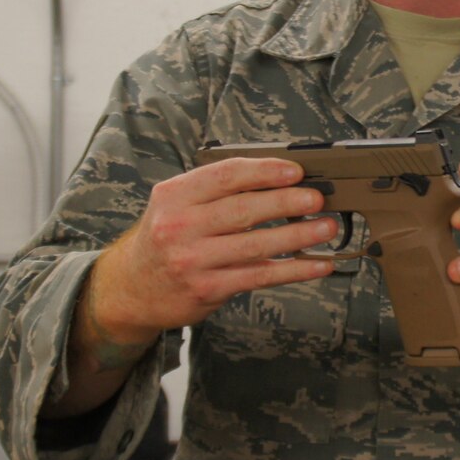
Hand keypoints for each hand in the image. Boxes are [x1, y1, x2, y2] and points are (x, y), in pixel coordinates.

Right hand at [92, 157, 343, 334]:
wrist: (132, 288)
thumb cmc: (167, 238)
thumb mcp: (176, 204)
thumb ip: (216, 191)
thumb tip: (278, 179)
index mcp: (174, 195)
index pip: (225, 175)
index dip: (265, 171)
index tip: (296, 171)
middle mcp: (180, 226)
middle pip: (243, 209)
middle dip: (287, 202)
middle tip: (318, 198)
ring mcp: (193, 260)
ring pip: (256, 245)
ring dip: (298, 235)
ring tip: (326, 227)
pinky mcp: (207, 289)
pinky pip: (259, 276)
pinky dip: (294, 269)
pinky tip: (317, 264)